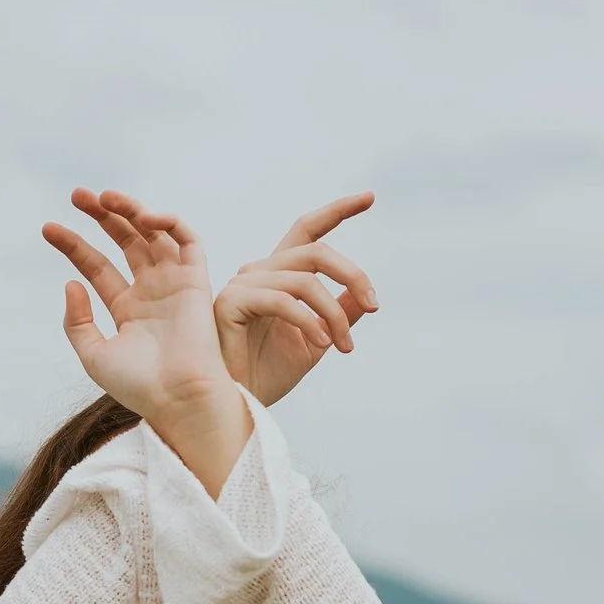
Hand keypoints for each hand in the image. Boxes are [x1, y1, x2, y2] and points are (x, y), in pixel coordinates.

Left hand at [43, 188, 249, 491]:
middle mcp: (151, 292)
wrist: (179, 398)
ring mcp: (174, 284)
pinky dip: (169, 221)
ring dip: (130, 210)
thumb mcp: (93, 355)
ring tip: (104, 197)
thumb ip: (76, 322)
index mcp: (127, 310)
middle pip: (124, 241)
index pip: (96, 266)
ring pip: (153, 233)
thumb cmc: (139, 386)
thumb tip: (71, 283)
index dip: (72, 245)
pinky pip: (187, 240)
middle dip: (102, 216)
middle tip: (77, 195)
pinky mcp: (197, 281)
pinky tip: (143, 217)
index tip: (48, 228)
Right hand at [215, 192, 380, 405]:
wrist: (237, 405)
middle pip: (316, 251)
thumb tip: (366, 300)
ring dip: (334, 313)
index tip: (370, 197)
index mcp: (279, 276)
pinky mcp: (230, 302)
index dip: (338, 211)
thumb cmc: (267, 374)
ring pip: (304, 280)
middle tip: (374, 306)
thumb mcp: (316, 343)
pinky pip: (281, 301)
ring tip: (343, 346)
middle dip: (352, 275)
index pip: (309, 231)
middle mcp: (260, 271)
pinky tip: (321, 344)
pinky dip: (309, 322)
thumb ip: (339, 317)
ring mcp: (243, 284)